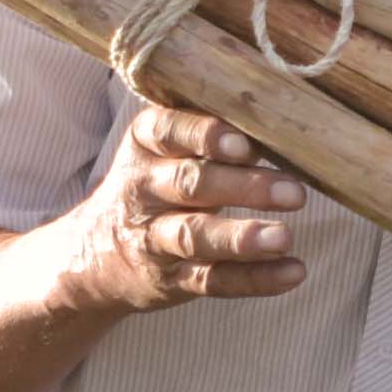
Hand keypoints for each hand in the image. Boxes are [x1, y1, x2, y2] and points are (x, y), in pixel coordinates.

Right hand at [75, 102, 309, 310]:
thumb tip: (283, 112)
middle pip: (190, 184)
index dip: (206, 136)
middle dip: (243, 187)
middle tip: (296, 192)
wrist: (96, 252)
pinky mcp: (170, 279)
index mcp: (145, 145)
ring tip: (284, 237)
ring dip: (241, 238)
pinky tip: (293, 271)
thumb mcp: (165, 147)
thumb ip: (211, 129)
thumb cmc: (156, 182)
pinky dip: (255, 278)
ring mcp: (154, 238)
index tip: (245, 145)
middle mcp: (143, 189)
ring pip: (194, 236)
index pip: (166, 131)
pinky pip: (213, 280)